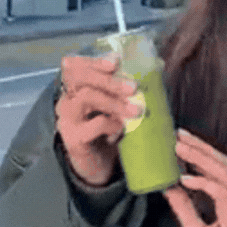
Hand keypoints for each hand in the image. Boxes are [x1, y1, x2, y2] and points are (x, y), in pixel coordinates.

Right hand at [55, 54, 142, 185]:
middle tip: (133, 87)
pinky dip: (112, 123)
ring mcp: (68, 119)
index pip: (75, 66)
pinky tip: (122, 128)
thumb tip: (158, 64)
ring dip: (115, 101)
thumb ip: (128, 86)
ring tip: (136, 110)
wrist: (97, 165)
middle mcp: (67, 99)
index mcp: (75, 88)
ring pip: (87, 97)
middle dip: (108, 79)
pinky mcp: (74, 139)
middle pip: (79, 77)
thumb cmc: (108, 129)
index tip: (116, 61)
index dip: (93, 61)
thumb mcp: (116, 105)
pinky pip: (94, 125)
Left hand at [163, 129, 226, 226]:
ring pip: (224, 172)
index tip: (180, 140)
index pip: (219, 168)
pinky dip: (204, 183)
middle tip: (178, 134)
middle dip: (201, 147)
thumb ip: (185, 208)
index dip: (202, 152)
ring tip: (179, 147)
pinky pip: (222, 193)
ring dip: (201, 157)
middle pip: (222, 164)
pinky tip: (185, 178)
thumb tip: (169, 186)